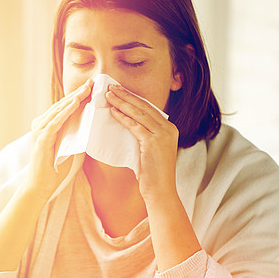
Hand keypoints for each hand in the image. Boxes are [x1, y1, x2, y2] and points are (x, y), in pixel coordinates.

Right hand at [24, 80, 92, 199]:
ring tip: (86, 90)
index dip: (77, 97)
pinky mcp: (42, 139)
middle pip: (61, 105)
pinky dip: (65, 112)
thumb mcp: (68, 147)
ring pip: (58, 110)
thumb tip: (90, 126)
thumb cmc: (55, 168)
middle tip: (91, 83)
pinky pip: (55, 122)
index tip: (90, 88)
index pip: (63, 107)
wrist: (42, 185)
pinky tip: (75, 104)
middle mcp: (40, 124)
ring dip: (73, 99)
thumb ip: (74, 135)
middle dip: (77, 94)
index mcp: (46, 125)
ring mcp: (40, 131)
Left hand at [105, 84, 178, 202]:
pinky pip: (135, 126)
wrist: (160, 191)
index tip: (120, 90)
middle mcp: (169, 129)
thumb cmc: (152, 174)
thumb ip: (144, 136)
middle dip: (126, 95)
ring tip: (108, 95)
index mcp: (169, 128)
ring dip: (122, 102)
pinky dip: (123, 118)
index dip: (133, 98)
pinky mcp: (153, 142)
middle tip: (111, 86)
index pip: (149, 108)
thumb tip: (126, 124)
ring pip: (139, 113)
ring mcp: (162, 135)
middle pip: (144, 107)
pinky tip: (113, 111)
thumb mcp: (150, 150)